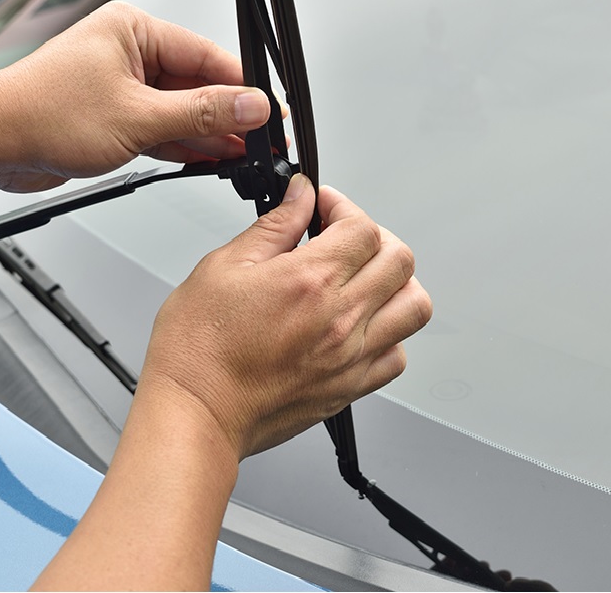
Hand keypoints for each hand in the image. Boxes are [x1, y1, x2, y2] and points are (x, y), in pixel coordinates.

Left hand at [0, 1, 275, 191]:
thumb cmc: (42, 114)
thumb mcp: (138, 116)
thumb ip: (202, 113)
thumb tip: (250, 106)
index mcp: (133, 31)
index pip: (207, 57)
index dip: (243, 88)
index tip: (271, 113)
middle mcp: (128, 54)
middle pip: (197, 85)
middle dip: (229, 116)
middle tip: (262, 141)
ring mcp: (121, 87)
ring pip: (180, 110)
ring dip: (209, 134)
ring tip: (244, 156)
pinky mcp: (114, 117)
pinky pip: (161, 128)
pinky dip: (182, 145)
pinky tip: (211, 159)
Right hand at [135, 174, 432, 459]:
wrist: (197, 411)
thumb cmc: (199, 349)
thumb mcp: (223, 267)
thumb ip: (273, 227)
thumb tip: (300, 198)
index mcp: (310, 281)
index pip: (363, 227)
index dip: (343, 207)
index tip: (323, 209)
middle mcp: (341, 318)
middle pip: (400, 260)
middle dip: (375, 238)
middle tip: (343, 239)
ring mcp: (351, 356)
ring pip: (413, 307)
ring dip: (395, 284)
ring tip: (364, 279)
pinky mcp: (349, 387)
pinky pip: (398, 356)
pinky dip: (389, 334)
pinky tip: (360, 326)